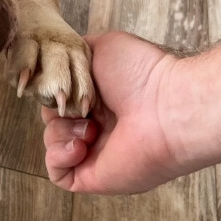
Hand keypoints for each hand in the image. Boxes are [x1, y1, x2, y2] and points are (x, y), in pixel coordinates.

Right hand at [41, 31, 183, 193]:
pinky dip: (59, 156)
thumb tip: (58, 63)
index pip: (61, 96)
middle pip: (54, 118)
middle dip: (58, 109)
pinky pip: (57, 172)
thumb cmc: (142, 72)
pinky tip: (81, 145)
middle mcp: (97, 124)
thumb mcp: (104, 44)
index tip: (62, 84)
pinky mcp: (92, 176)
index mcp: (100, 97)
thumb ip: (76, 52)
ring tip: (89, 127)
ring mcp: (94, 151)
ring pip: (52, 143)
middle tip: (79, 105)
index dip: (56, 90)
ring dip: (60, 131)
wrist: (167, 107)